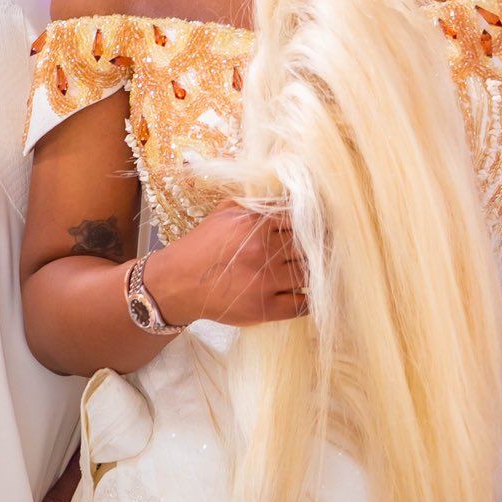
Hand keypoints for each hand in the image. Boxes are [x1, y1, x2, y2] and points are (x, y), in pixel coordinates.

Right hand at [144, 200, 306, 327]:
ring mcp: (264, 281)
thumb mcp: (226, 212)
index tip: (321, 227)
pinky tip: (308, 293)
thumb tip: (291, 193)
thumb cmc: (203, 245)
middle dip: (318, 247)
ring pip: (308, 273)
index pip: (301, 218)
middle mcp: (262, 251)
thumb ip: (258, 202)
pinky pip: (302, 304)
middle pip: (309, 246)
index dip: (314, 223)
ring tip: (319, 270)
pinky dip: (310, 299)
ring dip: (316, 272)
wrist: (177, 283)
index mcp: (255, 224)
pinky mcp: (264, 308)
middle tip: (325, 249)